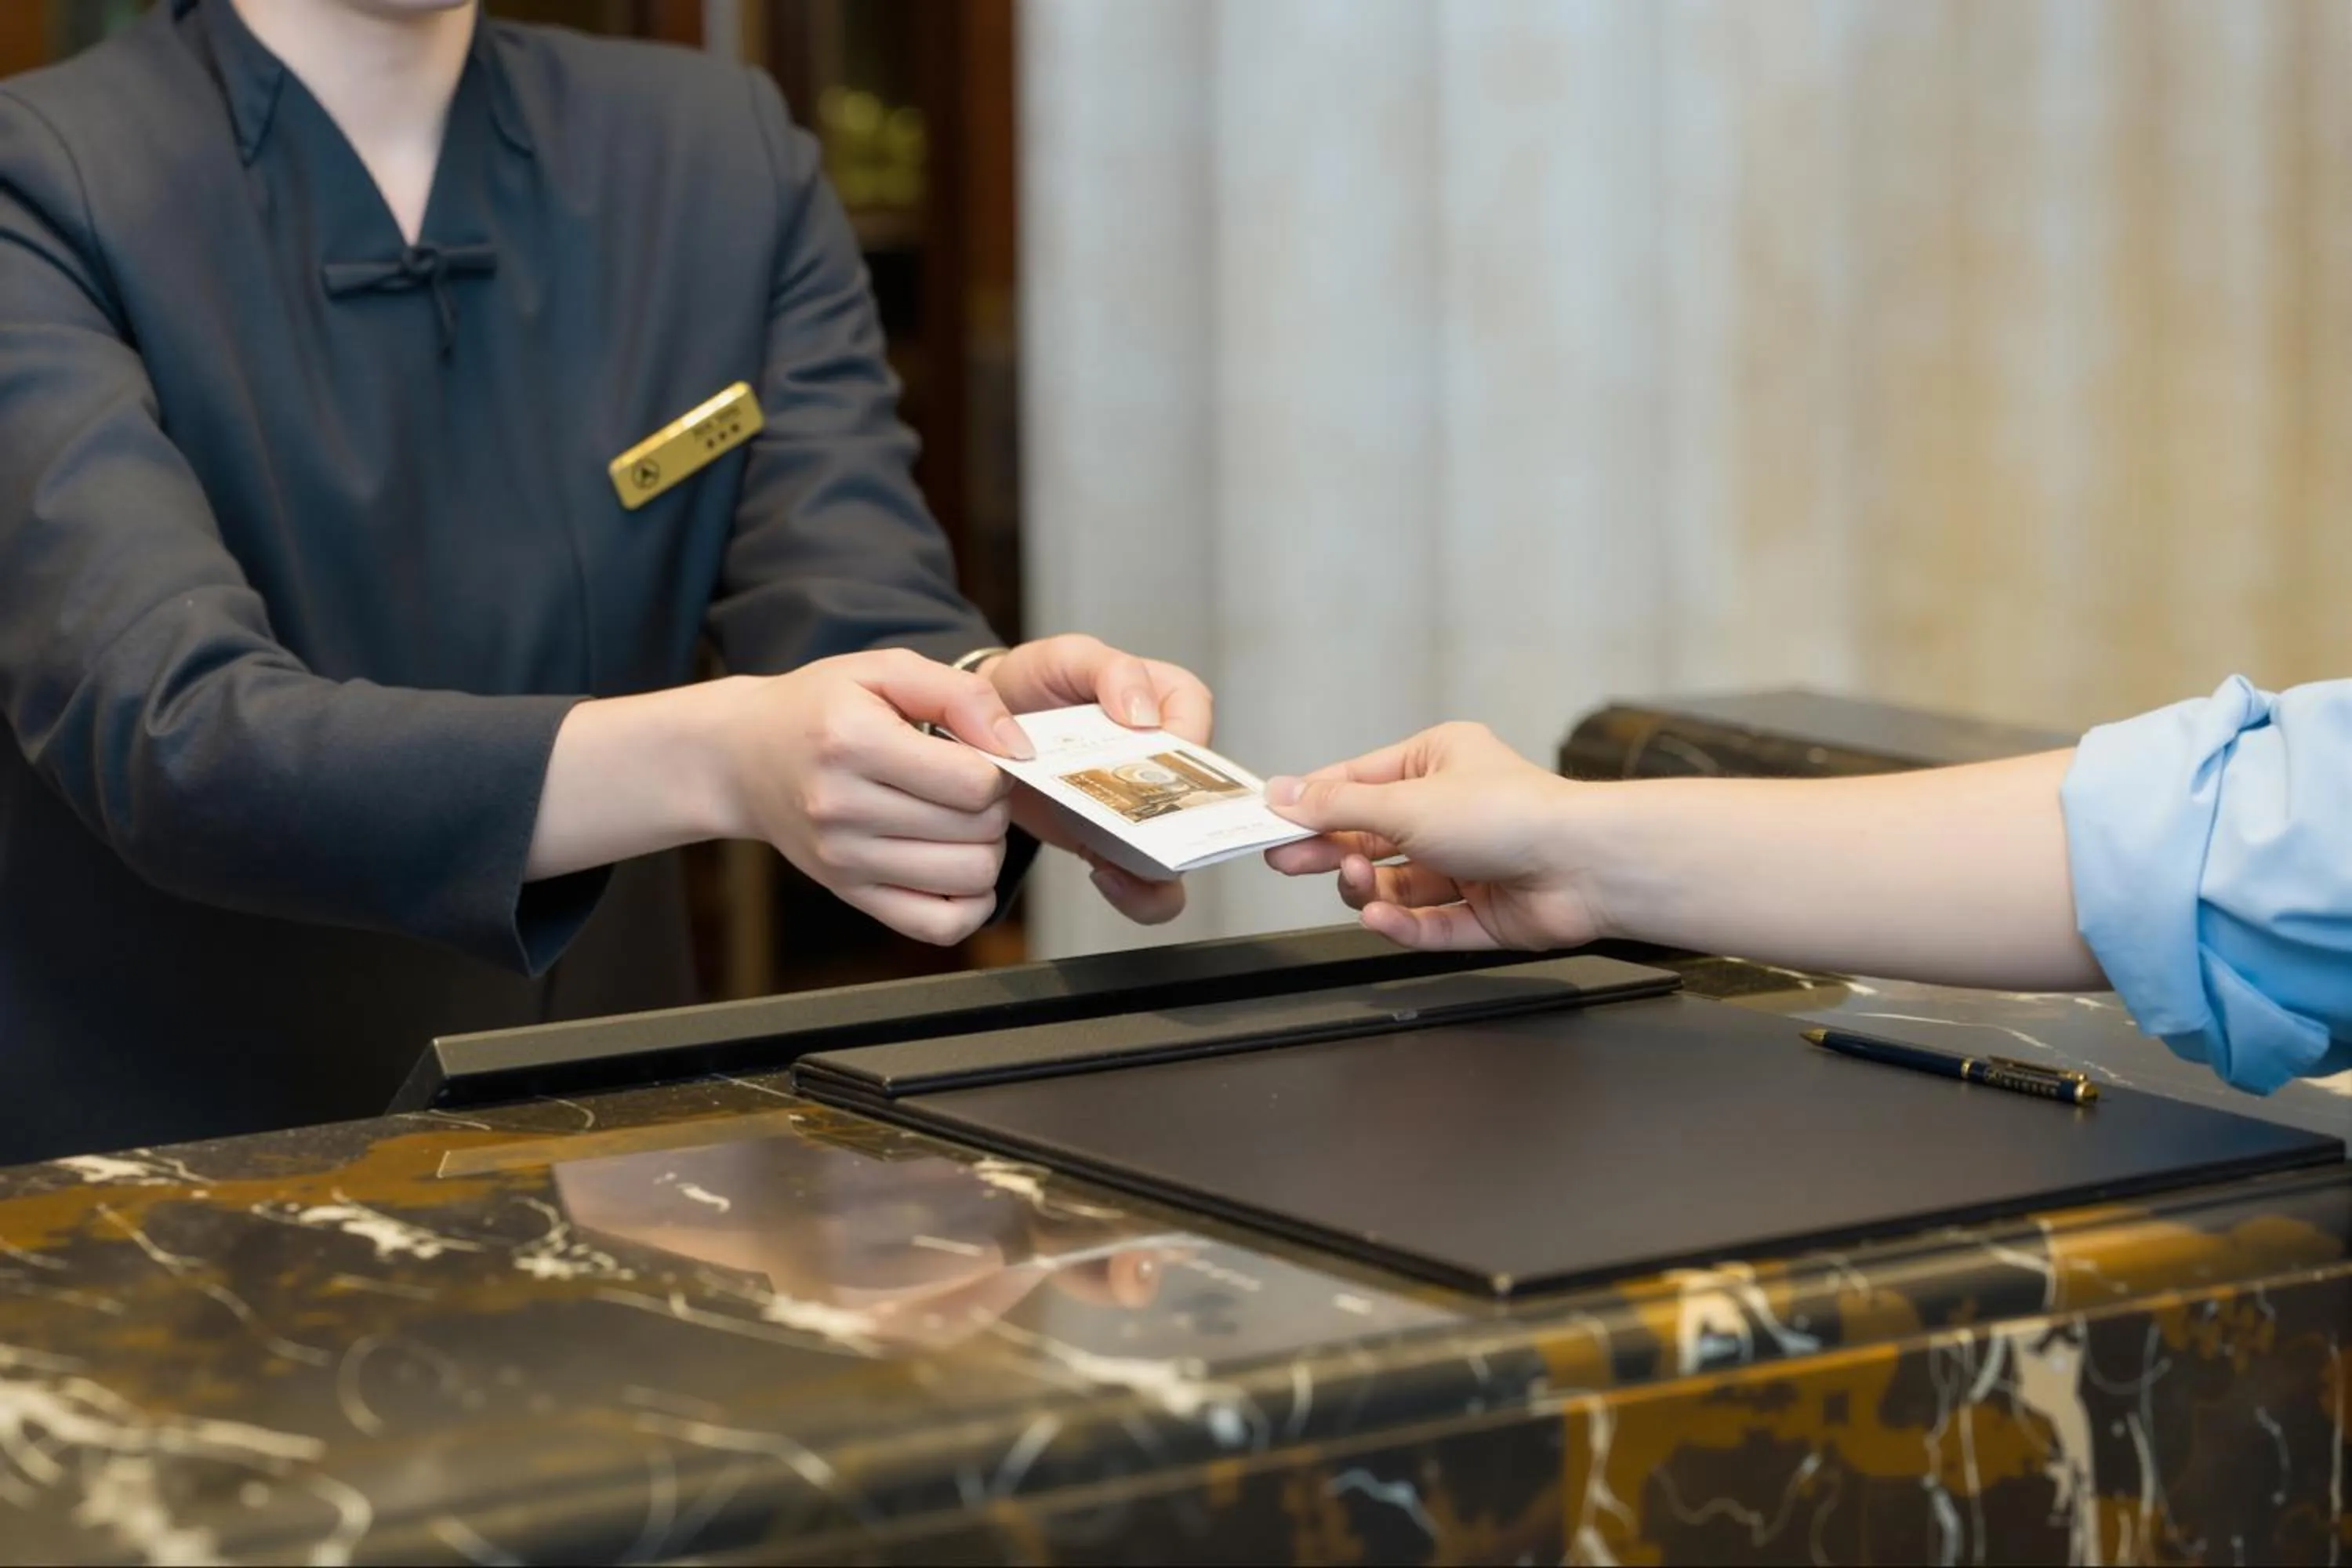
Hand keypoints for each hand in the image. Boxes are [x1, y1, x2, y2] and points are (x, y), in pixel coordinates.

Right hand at [722, 649, 1027, 945]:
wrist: (743, 757)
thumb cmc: (817, 710)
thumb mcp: (883, 671)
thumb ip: (960, 694)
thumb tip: (1016, 746)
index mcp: (853, 743)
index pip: (973, 783)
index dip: (996, 768)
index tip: (978, 756)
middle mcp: (843, 809)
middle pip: (977, 831)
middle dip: (994, 806)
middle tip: (969, 785)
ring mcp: (844, 860)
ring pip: (968, 879)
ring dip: (986, 851)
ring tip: (961, 821)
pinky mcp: (849, 894)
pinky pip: (938, 926)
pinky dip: (969, 903)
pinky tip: (958, 868)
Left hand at [979, 634, 1214, 925]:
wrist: (981, 730)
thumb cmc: (1035, 683)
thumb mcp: (1068, 657)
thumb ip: (1112, 671)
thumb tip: (1145, 715)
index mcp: (1169, 702)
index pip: (1198, 725)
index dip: (1188, 749)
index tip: (1158, 761)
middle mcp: (1168, 760)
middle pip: (1202, 801)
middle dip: (1182, 827)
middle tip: (1149, 837)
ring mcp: (1145, 808)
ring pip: (1182, 853)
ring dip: (1160, 869)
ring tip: (1118, 868)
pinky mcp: (1115, 844)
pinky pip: (1145, 883)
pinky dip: (1133, 891)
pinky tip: (1104, 878)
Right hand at [1262, 722, 1601, 950]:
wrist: (1585, 865)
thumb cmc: (1510, 814)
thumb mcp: (1404, 802)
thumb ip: (1337, 805)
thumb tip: (1282, 793)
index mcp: (1437, 763)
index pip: (1357, 782)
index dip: (1312, 804)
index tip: (1268, 823)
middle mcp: (1451, 810)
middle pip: (1371, 835)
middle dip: (1331, 850)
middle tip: (1286, 862)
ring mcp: (1468, 864)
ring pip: (1396, 884)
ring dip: (1370, 887)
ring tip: (1361, 884)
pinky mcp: (1482, 912)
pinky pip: (1427, 921)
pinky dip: (1401, 923)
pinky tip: (1380, 919)